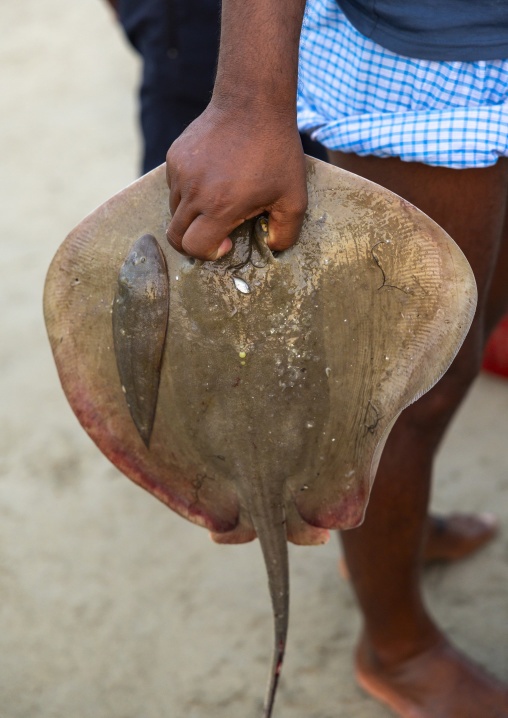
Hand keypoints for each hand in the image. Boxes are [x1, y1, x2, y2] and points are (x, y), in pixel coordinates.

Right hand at [166, 99, 307, 260]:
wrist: (253, 102)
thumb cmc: (276, 152)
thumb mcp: (294, 198)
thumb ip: (286, 232)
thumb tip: (271, 248)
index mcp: (220, 205)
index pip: (194, 246)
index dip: (208, 252)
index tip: (225, 242)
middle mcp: (194, 191)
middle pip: (175, 236)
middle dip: (192, 243)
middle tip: (214, 234)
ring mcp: (180, 172)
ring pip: (173, 211)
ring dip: (191, 216)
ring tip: (217, 201)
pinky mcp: (174, 156)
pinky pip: (174, 187)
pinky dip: (187, 193)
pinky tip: (211, 179)